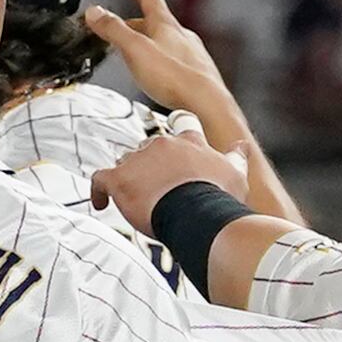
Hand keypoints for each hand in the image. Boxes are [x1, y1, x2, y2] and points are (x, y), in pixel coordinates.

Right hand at [83, 0, 248, 143]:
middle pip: (157, 22)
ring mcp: (193, 55)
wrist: (208, 105)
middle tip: (123, 25)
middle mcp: (182, 36)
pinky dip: (164, 61)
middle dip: (137, 22)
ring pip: (168, 42)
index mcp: (166, 25)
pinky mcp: (199, 76)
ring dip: (151, 43)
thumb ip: (114, 30)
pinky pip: (177, 62)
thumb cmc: (175, 77)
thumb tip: (95, 12)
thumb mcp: (135, 49)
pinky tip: (161, 74)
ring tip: (138, 50)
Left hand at [93, 129, 252, 234]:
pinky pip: (101, 180)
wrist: (199, 213)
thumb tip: (242, 146)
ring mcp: (139, 160)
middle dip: (153, 165)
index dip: (179, 139)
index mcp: (190, 142)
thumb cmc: (219, 197)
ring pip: (127, 163)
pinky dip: (99, 191)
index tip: (177, 153)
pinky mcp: (119, 179)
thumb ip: (236, 158)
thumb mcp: (235, 174)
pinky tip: (102, 203)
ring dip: (130, 178)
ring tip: (137, 201)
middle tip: (159, 189)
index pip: (183, 127)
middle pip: (150, 148)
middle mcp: (163, 144)